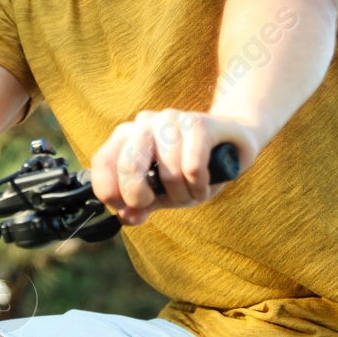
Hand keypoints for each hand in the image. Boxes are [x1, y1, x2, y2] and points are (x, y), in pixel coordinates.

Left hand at [90, 110, 259, 225]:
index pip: (103, 161)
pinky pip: (193, 166)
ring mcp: (171, 119)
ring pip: (168, 171)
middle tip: (161, 202)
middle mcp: (144, 123)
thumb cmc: (192, 167)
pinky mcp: (200, 123)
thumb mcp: (163, 192)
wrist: (234, 142)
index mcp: (127, 136)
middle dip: (142, 195)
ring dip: (182, 194)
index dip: (109, 191)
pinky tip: (205, 183)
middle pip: (129, 164)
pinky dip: (199, 185)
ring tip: (192, 192)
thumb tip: (126, 217)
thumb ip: (141, 205)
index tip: (127, 207)